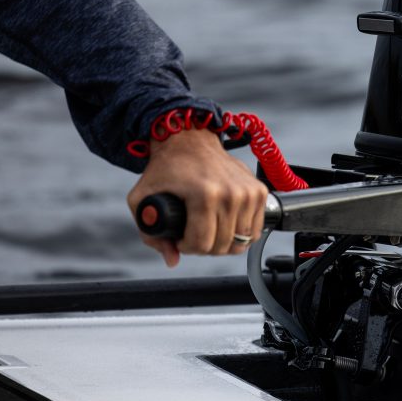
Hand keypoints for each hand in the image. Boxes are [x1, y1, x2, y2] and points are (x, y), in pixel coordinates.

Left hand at [127, 129, 269, 266]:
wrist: (191, 140)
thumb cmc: (165, 169)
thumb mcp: (142, 198)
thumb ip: (151, 234)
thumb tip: (172, 260)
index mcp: (205, 194)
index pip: (201, 243)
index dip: (186, 247)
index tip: (179, 238)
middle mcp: (232, 194)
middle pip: (222, 245)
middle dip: (204, 247)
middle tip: (192, 234)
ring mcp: (249, 193)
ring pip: (241, 241)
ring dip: (223, 242)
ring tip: (208, 229)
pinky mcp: (260, 192)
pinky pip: (254, 230)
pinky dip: (240, 234)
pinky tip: (224, 224)